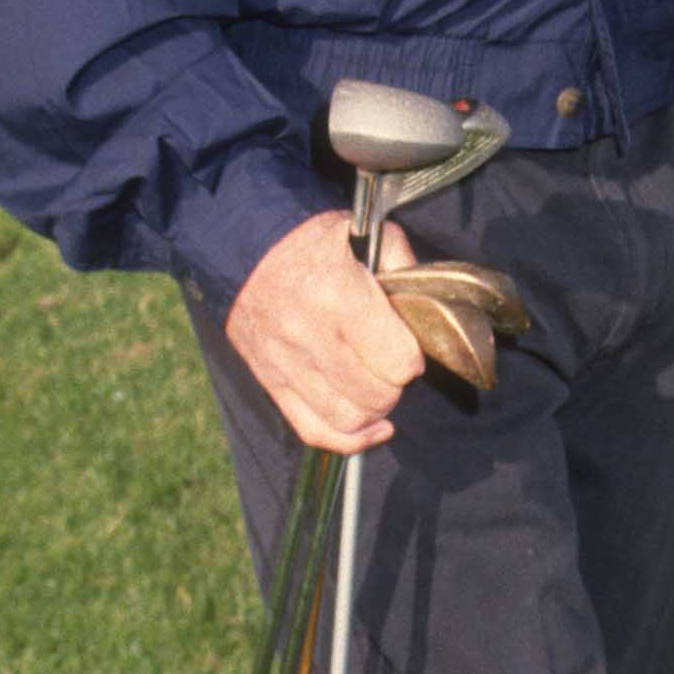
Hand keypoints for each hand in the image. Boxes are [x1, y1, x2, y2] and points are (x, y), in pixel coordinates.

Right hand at [226, 209, 424, 450]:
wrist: (244, 245)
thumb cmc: (310, 240)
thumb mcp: (366, 234)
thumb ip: (404, 267)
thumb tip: (430, 306)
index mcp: (339, 296)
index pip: (398, 362)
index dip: (413, 358)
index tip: (410, 345)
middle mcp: (310, 337)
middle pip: (377, 395)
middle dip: (396, 384)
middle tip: (393, 363)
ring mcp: (286, 364)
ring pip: (348, 419)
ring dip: (375, 412)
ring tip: (379, 389)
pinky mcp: (270, 381)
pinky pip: (313, 430)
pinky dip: (348, 440)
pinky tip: (371, 428)